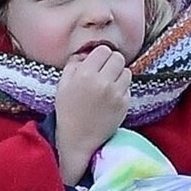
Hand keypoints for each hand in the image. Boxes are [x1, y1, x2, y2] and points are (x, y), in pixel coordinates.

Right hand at [54, 44, 130, 184]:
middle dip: (111, 62)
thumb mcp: (62, 84)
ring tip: (109, 84)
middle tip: (104, 72)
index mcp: (85, 74)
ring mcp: (116, 93)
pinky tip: (111, 97)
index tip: (97, 63)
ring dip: (119, 75)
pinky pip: (128, 87)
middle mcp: (103, 82)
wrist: (78, 139)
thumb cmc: (68, 111)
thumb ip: (73, 64)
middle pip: (118, 58)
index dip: (100, 55)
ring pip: (126, 71)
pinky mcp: (124, 104)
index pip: (103, 50)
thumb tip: (86, 53)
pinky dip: (122, 89)